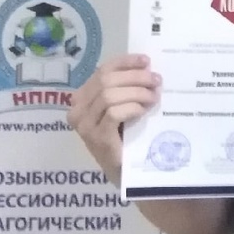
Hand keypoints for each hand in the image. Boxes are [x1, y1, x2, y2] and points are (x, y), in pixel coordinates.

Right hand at [67, 53, 159, 183]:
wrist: (125, 173)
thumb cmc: (124, 138)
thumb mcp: (121, 108)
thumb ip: (124, 89)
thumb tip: (146, 67)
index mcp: (81, 99)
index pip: (102, 71)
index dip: (125, 62)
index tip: (146, 60)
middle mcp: (77, 110)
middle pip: (106, 80)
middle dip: (135, 77)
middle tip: (156, 81)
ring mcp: (84, 126)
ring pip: (109, 95)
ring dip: (136, 92)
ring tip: (153, 97)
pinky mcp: (96, 138)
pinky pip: (113, 113)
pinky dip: (131, 107)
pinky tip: (143, 110)